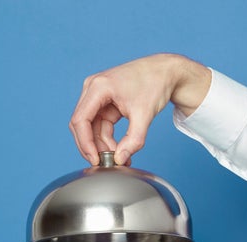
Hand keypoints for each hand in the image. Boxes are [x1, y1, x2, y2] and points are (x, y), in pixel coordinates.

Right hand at [69, 53, 211, 165]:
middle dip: (92, 146)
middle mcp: (93, 89)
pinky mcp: (104, 102)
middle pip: (81, 125)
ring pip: (90, 128)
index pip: (80, 120)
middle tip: (105, 164)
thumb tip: (120, 160)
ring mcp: (97, 95)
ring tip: (118, 158)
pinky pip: (99, 125)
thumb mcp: (144, 114)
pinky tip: (118, 150)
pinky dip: (107, 139)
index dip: (85, 144)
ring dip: (101, 145)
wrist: (166, 71)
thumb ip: (133, 140)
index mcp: (98, 87)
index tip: (95, 160)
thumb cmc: (155, 84)